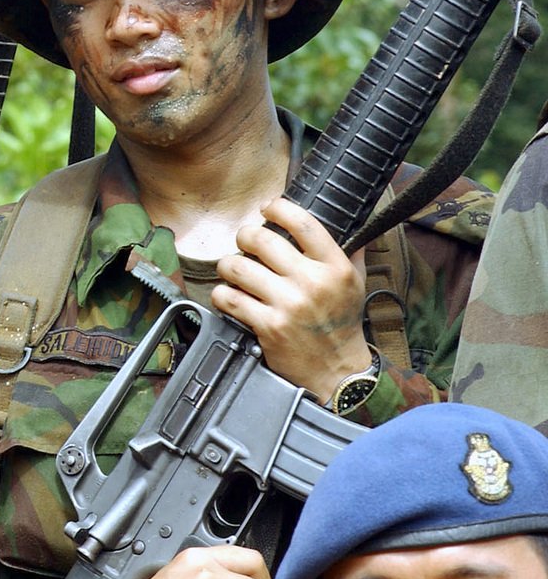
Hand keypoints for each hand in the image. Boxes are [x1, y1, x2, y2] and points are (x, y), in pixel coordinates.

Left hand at [211, 196, 371, 401]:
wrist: (337, 370)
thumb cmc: (342, 323)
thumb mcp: (356, 283)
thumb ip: (349, 250)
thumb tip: (347, 220)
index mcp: (335, 267)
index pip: (303, 223)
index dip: (278, 208)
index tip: (268, 208)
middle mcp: (312, 283)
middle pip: (260, 239)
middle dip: (244, 236)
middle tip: (245, 242)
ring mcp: (288, 305)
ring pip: (237, 266)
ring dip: (228, 265)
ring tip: (234, 270)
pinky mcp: (267, 326)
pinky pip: (228, 297)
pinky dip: (222, 294)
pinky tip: (230, 296)